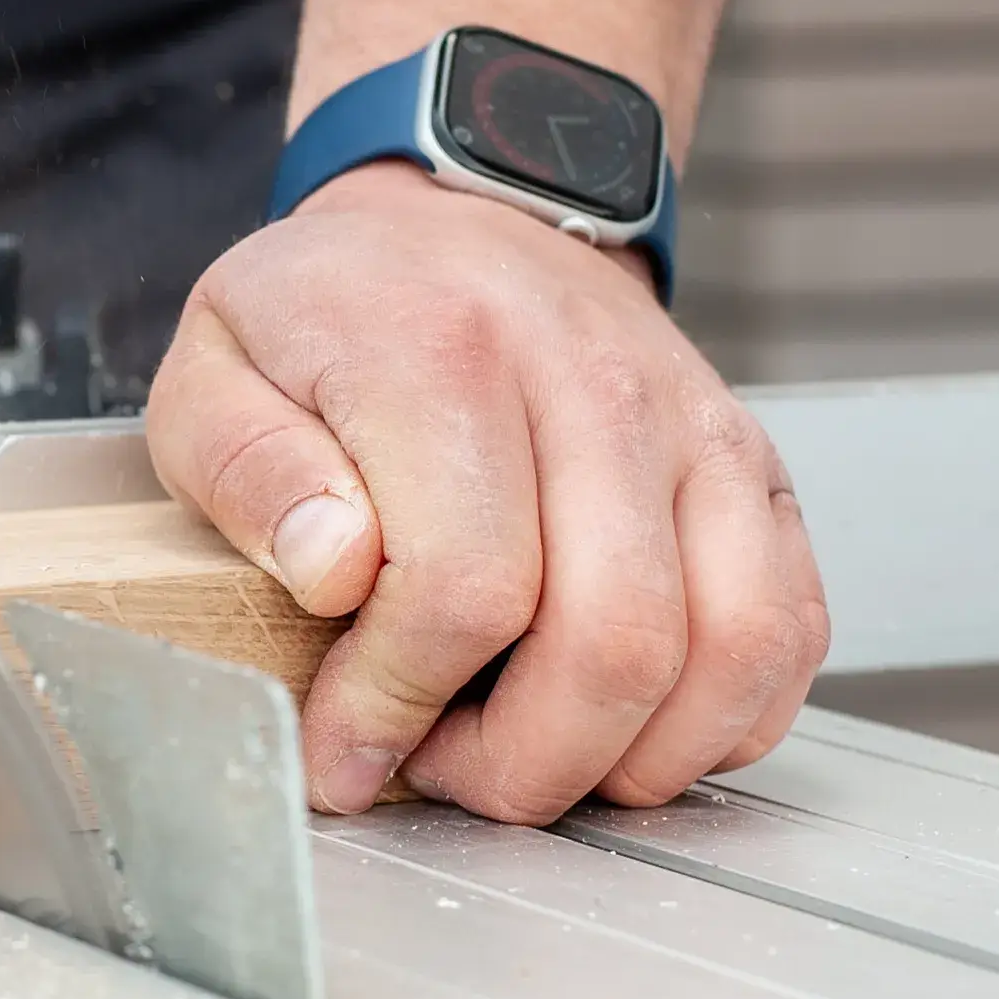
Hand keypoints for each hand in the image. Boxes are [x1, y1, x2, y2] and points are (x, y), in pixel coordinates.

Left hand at [146, 163, 828, 823]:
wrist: (458, 227)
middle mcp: (597, 385)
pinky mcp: (759, 473)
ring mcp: (698, 429)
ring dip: (621, 758)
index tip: (345, 751)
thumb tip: (333, 570)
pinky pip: (786, 636)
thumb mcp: (212, 373)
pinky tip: (616, 727)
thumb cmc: (327, 322)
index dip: (398, 705)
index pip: (465, 589)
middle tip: (436, 770)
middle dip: (517, 763)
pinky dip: (715, 722)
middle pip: (614, 643)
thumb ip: (248, 472)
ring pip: (725, 654)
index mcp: (446, 357)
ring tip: (519, 752)